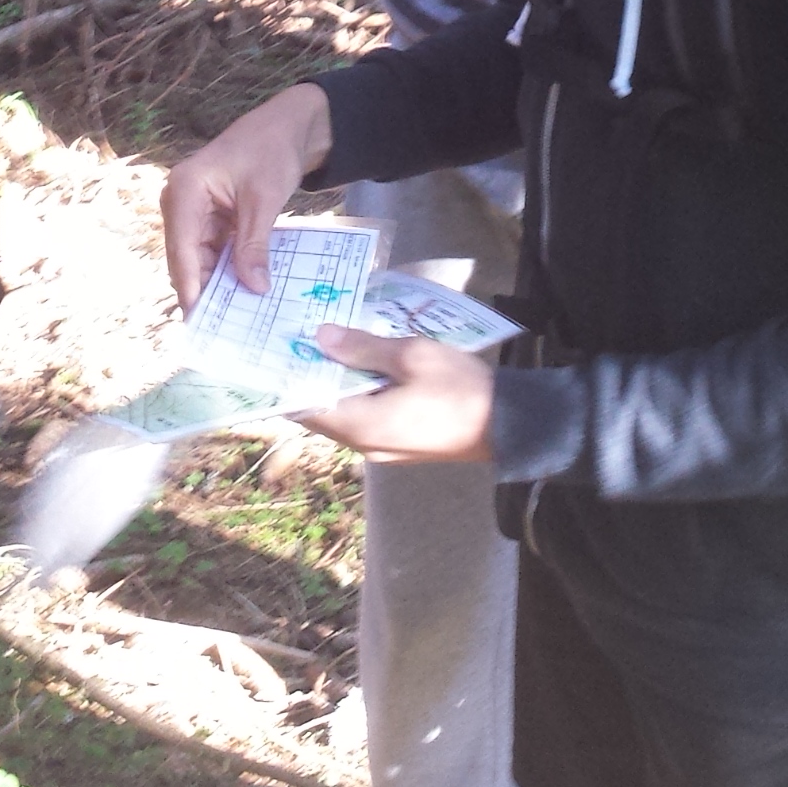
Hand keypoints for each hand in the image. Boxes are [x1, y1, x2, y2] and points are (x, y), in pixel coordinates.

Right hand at [157, 84, 332, 311]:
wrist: (287, 126)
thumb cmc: (272, 151)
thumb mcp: (264, 200)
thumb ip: (254, 245)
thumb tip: (254, 290)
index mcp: (184, 190)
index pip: (182, 249)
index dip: (192, 287)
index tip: (202, 323)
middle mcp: (180, 202)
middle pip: (186, 259)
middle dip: (204, 292)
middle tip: (222, 331)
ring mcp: (193, 211)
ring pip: (199, 260)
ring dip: (216, 285)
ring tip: (234, 321)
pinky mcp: (210, 219)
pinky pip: (213, 252)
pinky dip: (226, 271)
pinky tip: (242, 295)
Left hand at [296, 329, 494, 459]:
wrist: (509, 424)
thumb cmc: (458, 387)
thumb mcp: (412, 355)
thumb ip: (364, 347)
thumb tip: (321, 337)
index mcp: (361, 426)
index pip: (305, 408)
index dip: (289, 380)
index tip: (278, 350)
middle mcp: (364, 445)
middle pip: (322, 412)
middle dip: (313, 377)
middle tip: (304, 337)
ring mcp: (383, 449)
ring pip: (345, 415)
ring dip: (337, 385)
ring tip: (334, 344)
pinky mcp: (401, 444)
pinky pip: (366, 419)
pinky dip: (358, 395)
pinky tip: (366, 366)